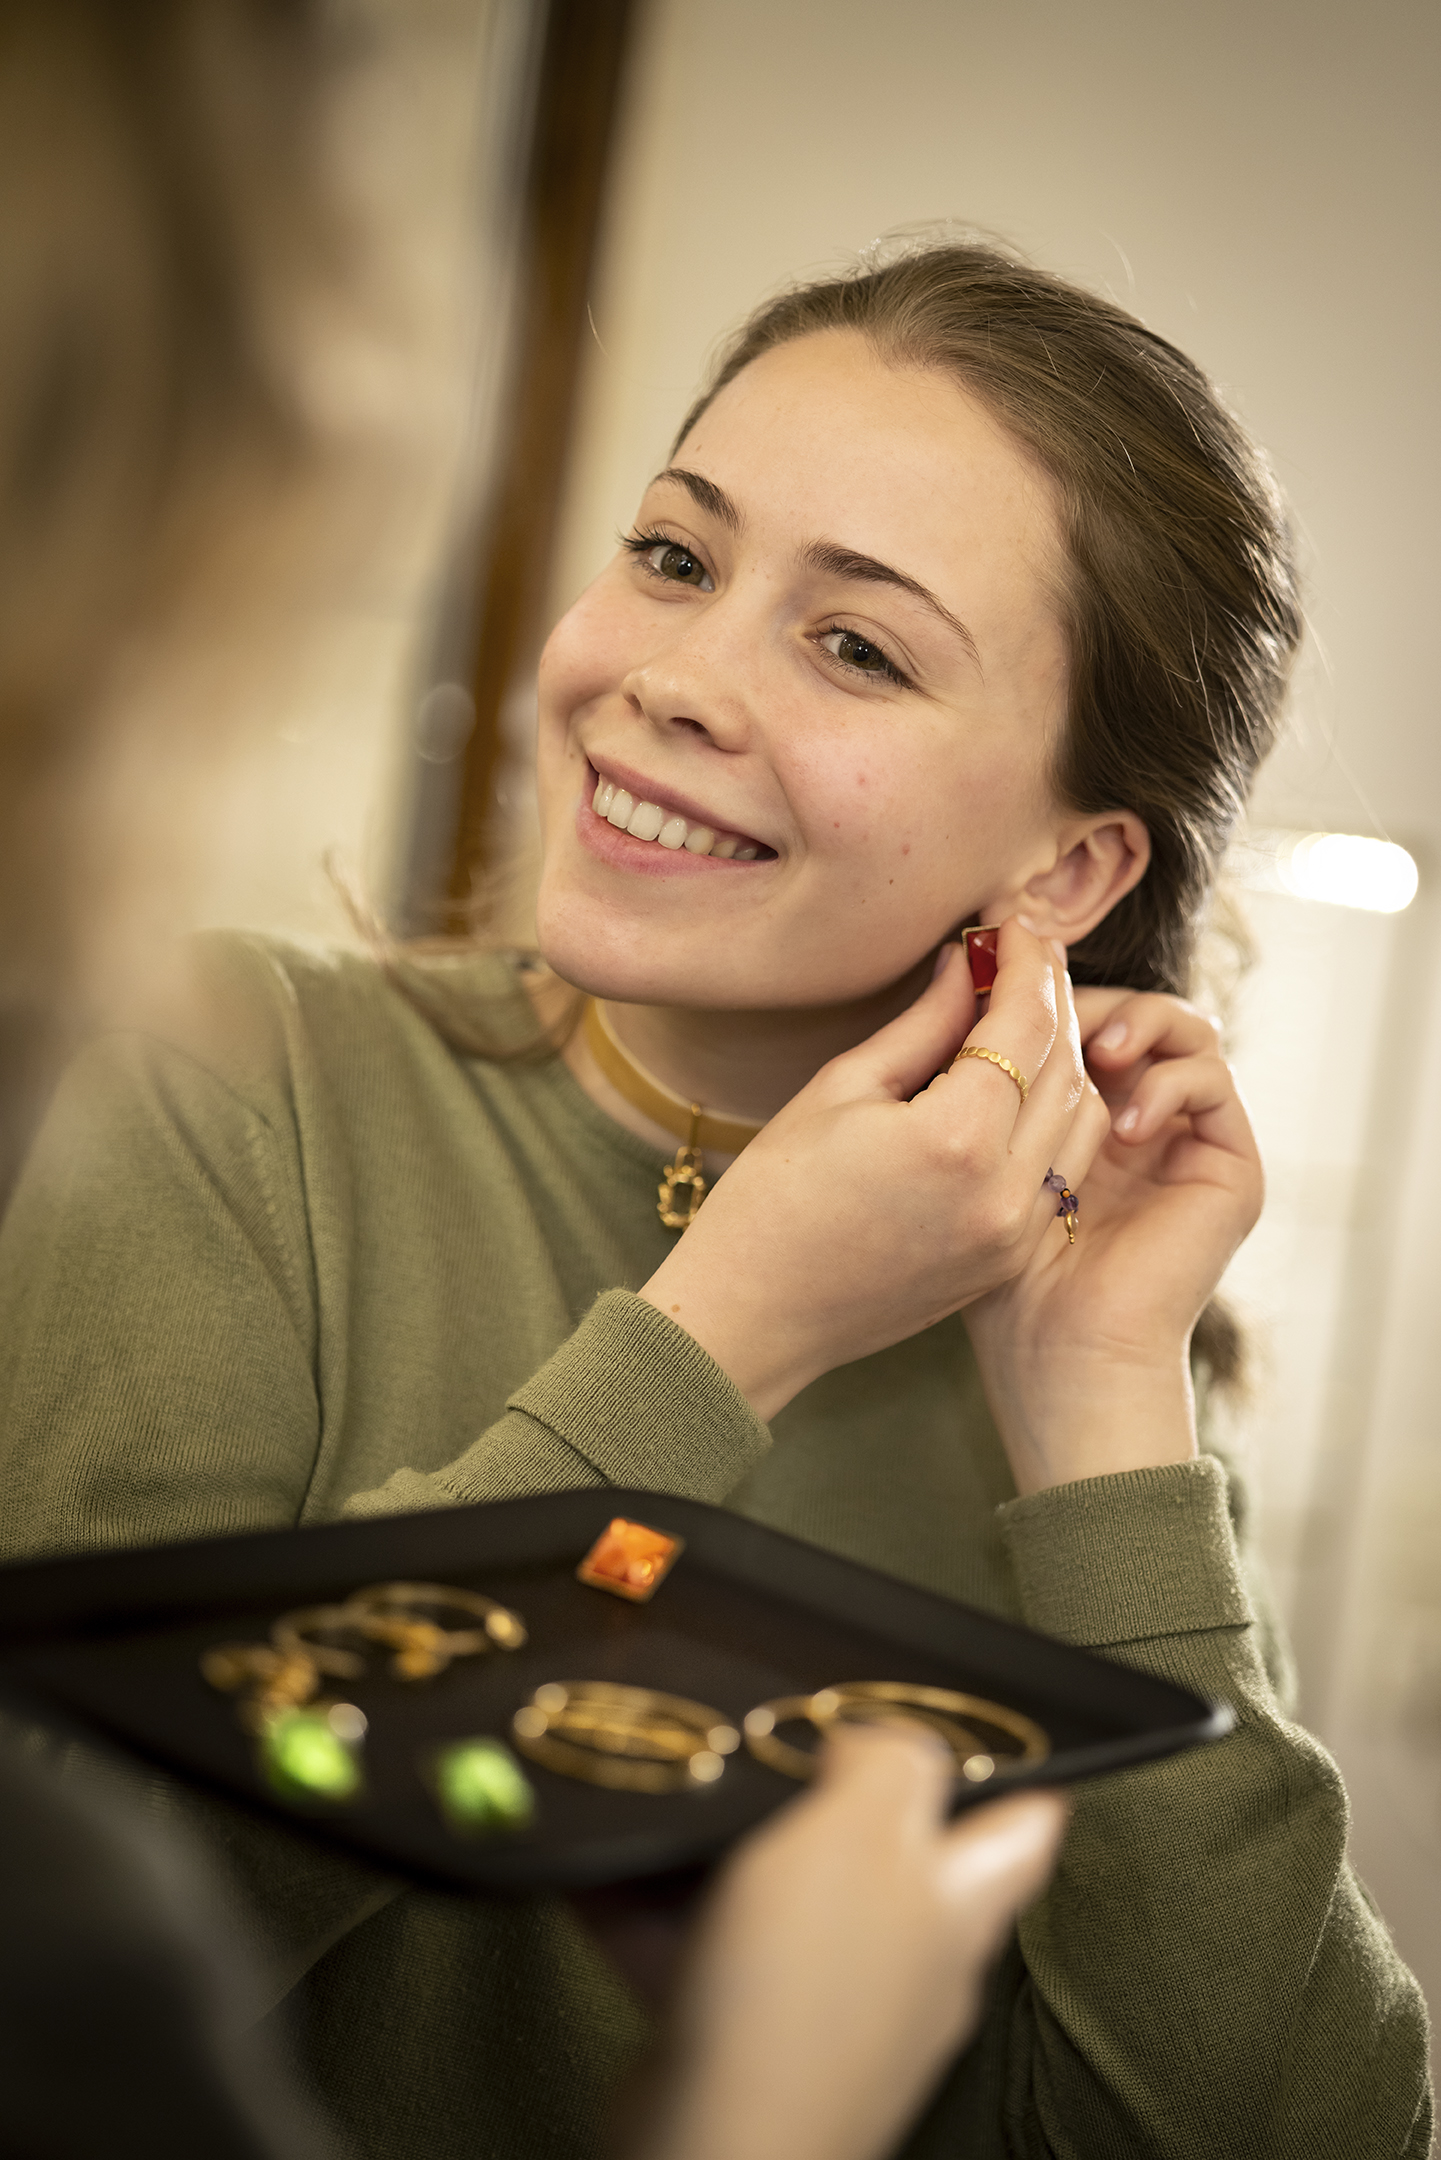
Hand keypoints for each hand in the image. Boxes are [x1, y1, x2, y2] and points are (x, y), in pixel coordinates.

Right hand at [625, 1723, 1065, 2159]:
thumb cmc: (800, 1997)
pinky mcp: (746, 2038)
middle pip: (890, 1855)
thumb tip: (878, 1738)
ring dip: (723, 1849)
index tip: (975, 1720)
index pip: (1021, 1827)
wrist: (710, 2148)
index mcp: (956, 1906)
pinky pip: (701, 1948)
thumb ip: (889, 1765)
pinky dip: (652, 1909)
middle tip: (787, 1739)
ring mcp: (826, 2007)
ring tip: (679, 1794)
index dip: (1013, 1766)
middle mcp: (906, 1962)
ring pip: (781, 1898)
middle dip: (835, 1793)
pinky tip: (606, 1869)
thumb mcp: (859, 1834)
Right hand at [639, 920, 1110, 1420]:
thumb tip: (968, 964)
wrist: (755, 1316)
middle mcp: (1003, 1190)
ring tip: (1019, 1022)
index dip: (1027, 962)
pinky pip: (1062, 1174)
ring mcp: (1014, 1234)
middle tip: (1020, 959)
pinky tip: (1019, 1093)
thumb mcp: (840, 1090)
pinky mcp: (1011, 1262)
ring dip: (1064, 1062)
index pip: (1025, 1023)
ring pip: (1082, 1122)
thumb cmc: (773, 1197)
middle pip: (1066, 1067)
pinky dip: (1056, 1122)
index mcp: (955, 1138)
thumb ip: (921, 1024)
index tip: (1013, 923)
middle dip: (1051, 1001)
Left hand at [964, 985, 1263, 1492]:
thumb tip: (955, 962)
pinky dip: (1172, 1082)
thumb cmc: (995, 1271)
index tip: (1006, 961)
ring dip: (1140, 1023)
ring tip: (1095, 1055)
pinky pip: (1214, 1082)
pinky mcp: (1231, 1169)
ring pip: (1183, 1030)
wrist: (1057, 1357)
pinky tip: (1126, 1123)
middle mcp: (1139, 1121)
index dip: (1047, 987)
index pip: (1077, 1017)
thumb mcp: (969, 1147)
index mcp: (1081, 1116)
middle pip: (1129, 1013)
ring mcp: (1188, 1143)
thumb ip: (970, 1063)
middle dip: (1088, 1000)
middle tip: (1050, 1009)